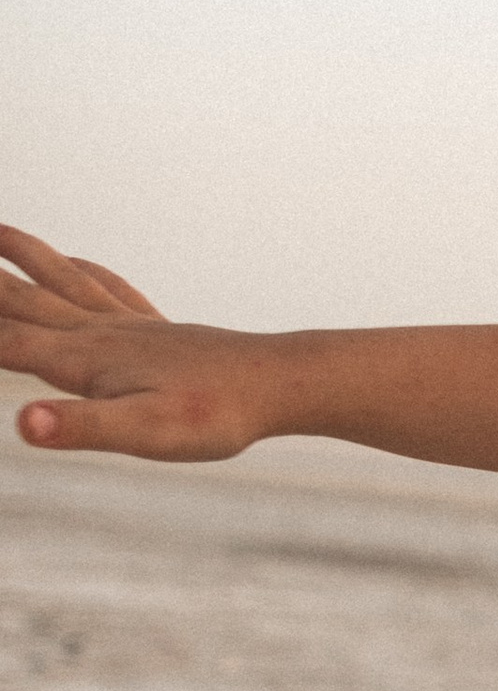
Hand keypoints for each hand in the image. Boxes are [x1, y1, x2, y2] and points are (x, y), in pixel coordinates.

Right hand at [0, 226, 273, 460]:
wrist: (279, 385)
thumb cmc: (215, 416)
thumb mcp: (143, 434)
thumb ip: (79, 428)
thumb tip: (21, 424)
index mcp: (80, 358)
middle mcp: (96, 332)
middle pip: (16, 299)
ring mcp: (126, 326)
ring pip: (57, 279)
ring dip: (19, 255)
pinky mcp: (154, 328)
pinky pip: (103, 287)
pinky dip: (76, 268)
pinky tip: (72, 262)